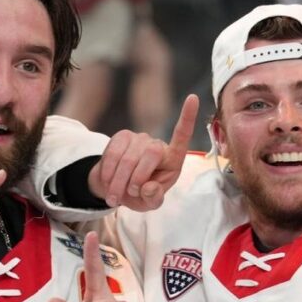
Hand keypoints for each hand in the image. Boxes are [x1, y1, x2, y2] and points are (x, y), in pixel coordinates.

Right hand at [89, 94, 198, 210]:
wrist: (115, 189)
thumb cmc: (139, 195)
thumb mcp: (149, 203)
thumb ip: (154, 198)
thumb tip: (149, 187)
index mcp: (172, 159)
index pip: (182, 137)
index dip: (187, 118)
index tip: (193, 98)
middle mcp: (157, 145)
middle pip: (151, 153)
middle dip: (137, 179)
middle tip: (130, 193)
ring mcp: (138, 139)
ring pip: (128, 158)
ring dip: (119, 182)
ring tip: (116, 196)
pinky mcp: (120, 137)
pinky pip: (113, 155)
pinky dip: (108, 173)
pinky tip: (107, 182)